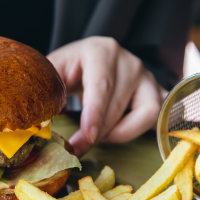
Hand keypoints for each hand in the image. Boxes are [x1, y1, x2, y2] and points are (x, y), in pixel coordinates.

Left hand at [47, 37, 163, 155]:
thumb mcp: (54, 70)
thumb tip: (41, 121)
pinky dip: (136, 131)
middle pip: (117, 106)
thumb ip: (47, 89)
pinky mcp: (158, 92)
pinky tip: (116, 132)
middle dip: (96, 133)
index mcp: (100, 51)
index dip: (94, 114)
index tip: (87, 137)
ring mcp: (147, 77)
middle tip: (76, 149)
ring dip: (118, 132)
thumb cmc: (70, 68)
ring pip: (143, 113)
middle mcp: (129, 61)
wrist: (92, 59)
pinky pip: (156, 118)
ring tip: (97, 134)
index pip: (101, 86)